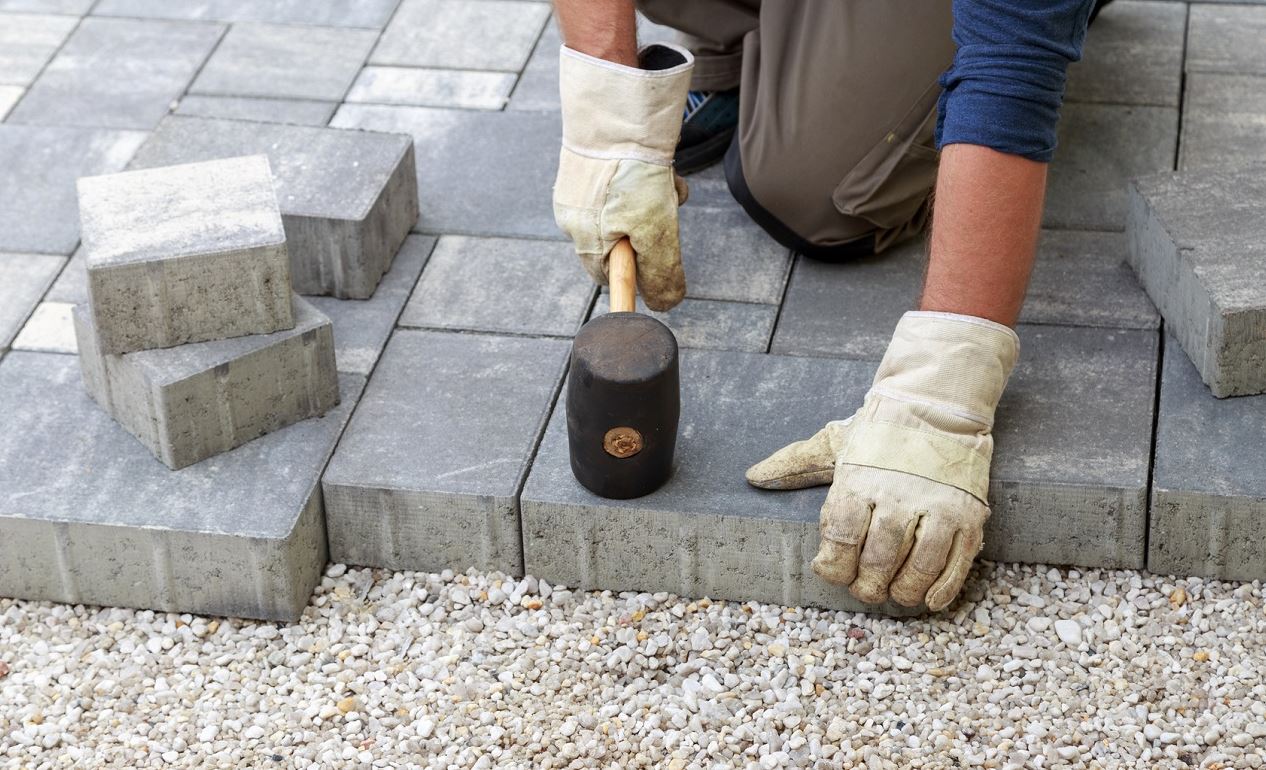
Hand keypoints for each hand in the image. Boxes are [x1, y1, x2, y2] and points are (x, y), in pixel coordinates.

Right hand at [553, 43, 692, 310]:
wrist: (615, 109)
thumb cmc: (633, 174)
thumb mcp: (656, 230)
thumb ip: (660, 271)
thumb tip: (665, 305)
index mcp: (583, 241)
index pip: (611, 276)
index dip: (640, 270)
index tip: (660, 252)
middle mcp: (573, 218)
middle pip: (622, 240)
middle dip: (651, 227)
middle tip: (667, 208)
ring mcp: (578, 189)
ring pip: (627, 208)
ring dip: (653, 200)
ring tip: (664, 180)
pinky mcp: (586, 162)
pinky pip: (621, 182)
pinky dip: (643, 176)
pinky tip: (653, 161)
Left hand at [746, 312, 1019, 610]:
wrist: (937, 402)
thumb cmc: (880, 430)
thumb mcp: (834, 443)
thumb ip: (795, 464)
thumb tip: (754, 477)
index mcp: (859, 480)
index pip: (841, 538)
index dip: (834, 565)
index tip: (831, 569)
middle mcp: (897, 495)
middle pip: (878, 558)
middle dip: (867, 584)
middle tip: (864, 589)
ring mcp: (937, 505)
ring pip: (919, 566)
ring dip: (903, 589)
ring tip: (894, 592)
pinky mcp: (969, 514)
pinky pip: (957, 562)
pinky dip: (942, 588)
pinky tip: (927, 598)